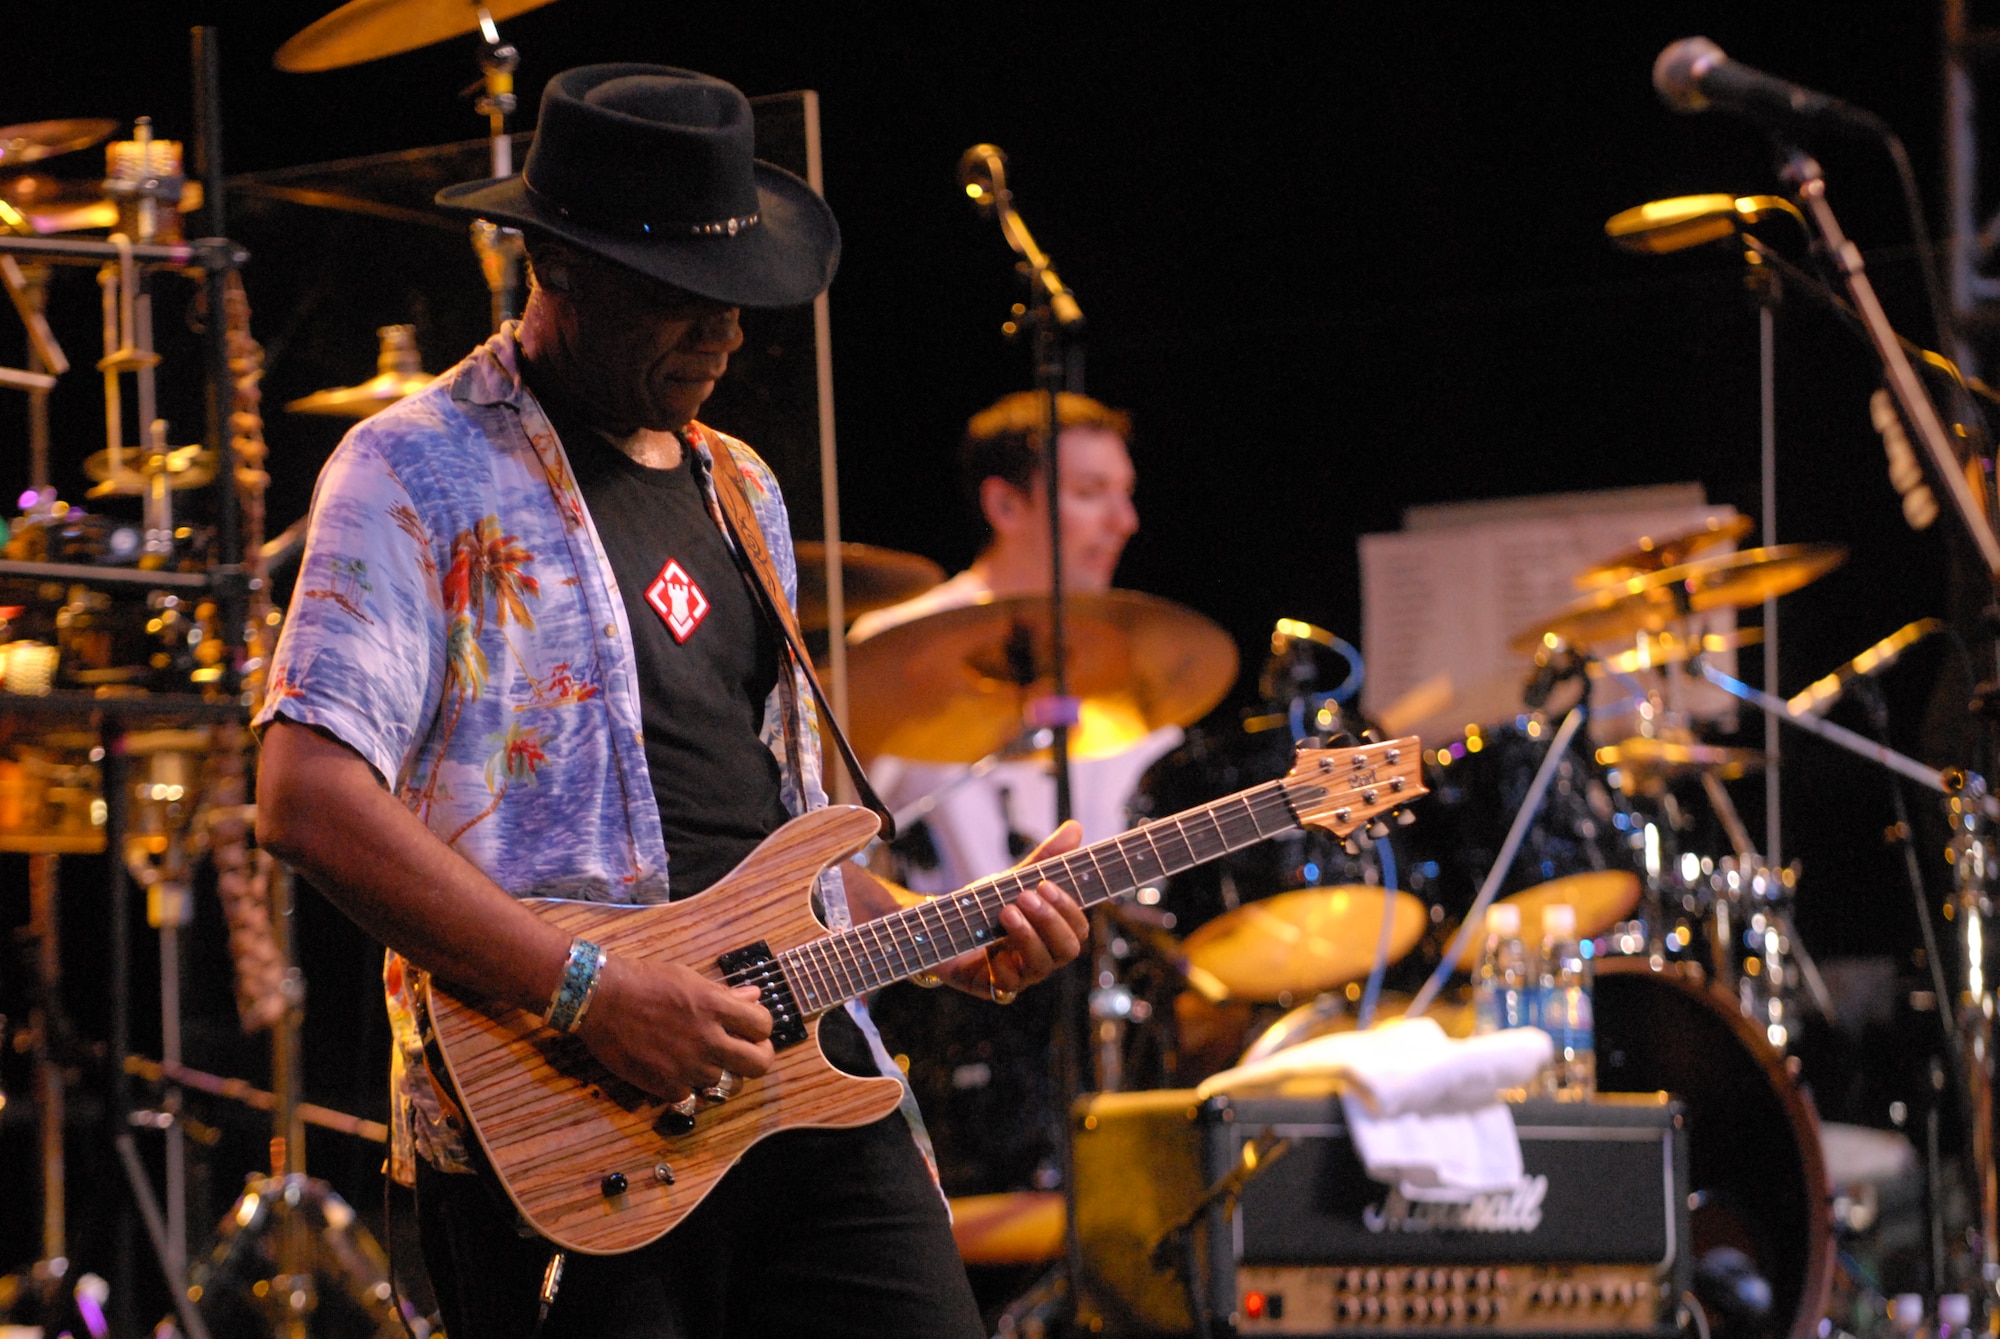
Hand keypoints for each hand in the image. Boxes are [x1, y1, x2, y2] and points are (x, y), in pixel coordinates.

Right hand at [575, 956, 773, 1102]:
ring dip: (718, 1072)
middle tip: (746, 1052)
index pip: (764, 1026)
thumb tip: (754, 998)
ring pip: (724, 1082)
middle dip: (758, 1058)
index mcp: (716, 1008)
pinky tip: (677, 1071)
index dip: (761, 1028)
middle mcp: (707, 1040)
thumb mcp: (690, 979)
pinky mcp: (664, 1085)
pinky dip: (687, 1087)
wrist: (600, 999)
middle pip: (758, 1065)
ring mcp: (687, 1066)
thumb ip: (725, 994)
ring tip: (703, 1059)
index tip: (752, 1028)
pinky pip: (691, 1096)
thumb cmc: (645, 982)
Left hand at [942, 820, 1090, 999]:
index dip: (1069, 907)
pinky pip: (1007, 986)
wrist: (937, 929)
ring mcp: (1020, 975)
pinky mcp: (993, 987)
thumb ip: (1043, 859)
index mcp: (1052, 933)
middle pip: (1067, 949)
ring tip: (1006, 911)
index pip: (1078, 927)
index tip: (1046, 883)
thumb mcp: (1010, 880)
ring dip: (1027, 936)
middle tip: (1026, 896)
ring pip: (1041, 966)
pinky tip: (990, 949)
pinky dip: (1001, 966)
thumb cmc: (983, 906)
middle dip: (1050, 921)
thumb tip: (1075, 827)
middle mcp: (1042, 956)